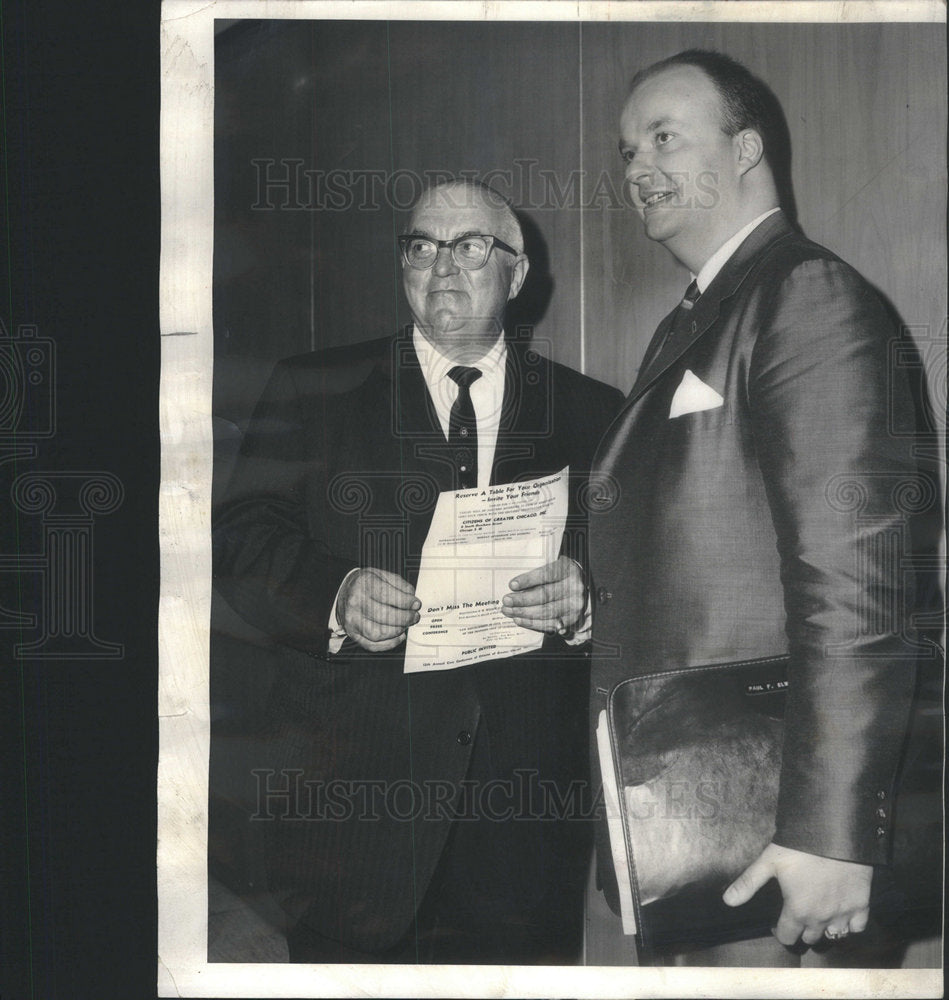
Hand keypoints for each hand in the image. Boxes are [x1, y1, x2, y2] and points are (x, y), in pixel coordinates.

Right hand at [337, 568, 420, 651]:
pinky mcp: (353, 634)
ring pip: (379, 633)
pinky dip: (389, 643)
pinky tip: (398, 636)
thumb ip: (399, 584)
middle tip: (414, 616)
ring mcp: (353, 621)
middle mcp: (355, 603)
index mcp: (363, 585)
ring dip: (398, 631)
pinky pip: (373, 645)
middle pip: (385, 616)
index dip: (406, 602)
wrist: (344, 593)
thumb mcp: (381, 575)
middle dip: (405, 618)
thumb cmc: (365, 584)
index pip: (387, 595)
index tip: (416, 604)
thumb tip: (412, 599)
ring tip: (406, 625)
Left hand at [500, 555, 585, 634]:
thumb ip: (537, 575)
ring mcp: (574, 605)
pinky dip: (532, 623)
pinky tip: (519, 620)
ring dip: (524, 612)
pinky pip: (549, 624)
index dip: (528, 580)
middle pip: (545, 595)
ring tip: (508, 611)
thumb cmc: (559, 574)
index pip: (547, 574)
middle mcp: (575, 588)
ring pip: (546, 611)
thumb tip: (514, 587)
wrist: (580, 587)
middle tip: (506, 600)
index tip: (512, 585)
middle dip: (522, 599)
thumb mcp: (552, 567)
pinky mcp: (571, 619)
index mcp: (569, 570)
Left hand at [723, 842, 871, 946]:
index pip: (787, 937)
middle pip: (810, 938)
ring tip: (818, 916)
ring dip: (824, 929)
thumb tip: (727, 901)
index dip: (780, 931)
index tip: (778, 923)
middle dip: (801, 930)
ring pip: (833, 935)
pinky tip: (841, 913)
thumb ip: (748, 883)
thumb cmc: (799, 847)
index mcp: (798, 911)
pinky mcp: (861, 906)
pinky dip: (849, 924)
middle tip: (797, 915)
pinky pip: (857, 927)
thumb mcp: (769, 862)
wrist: (834, 834)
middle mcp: (821, 919)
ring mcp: (843, 914)